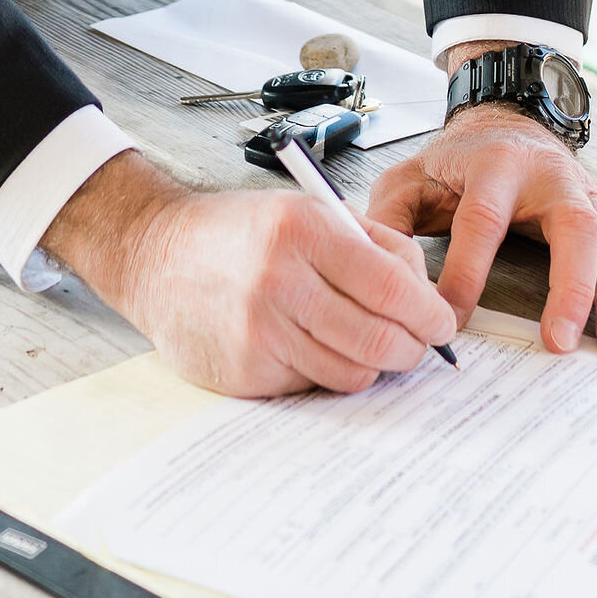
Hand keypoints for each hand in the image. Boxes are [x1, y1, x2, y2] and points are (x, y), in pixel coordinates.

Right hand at [42, 150, 458, 397]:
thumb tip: (425, 296)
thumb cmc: (238, 232)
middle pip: (380, 342)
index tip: (440, 323)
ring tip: (364, 343)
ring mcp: (259, 332)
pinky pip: (311, 385)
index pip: (394, 290)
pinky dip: (323, 371)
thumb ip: (373, 246)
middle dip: (412, 349)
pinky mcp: (244, 371)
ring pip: (352, 374)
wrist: (155, 255)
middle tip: (415, 344)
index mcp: (303, 232)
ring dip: (370, 365)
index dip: (430, 315)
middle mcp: (280, 282)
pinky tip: (308, 345)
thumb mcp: (308, 212)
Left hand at [367, 106, 596, 355]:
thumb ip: (388, 221)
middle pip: (571, 227)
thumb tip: (377, 271)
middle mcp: (548, 176)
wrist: (505, 118)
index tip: (449, 320)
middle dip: (569, 287)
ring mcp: (584, 192)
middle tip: (560, 342)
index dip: (466, 271)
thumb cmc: (455, 161)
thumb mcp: (409, 177)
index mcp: (493, 164)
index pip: (481, 220)